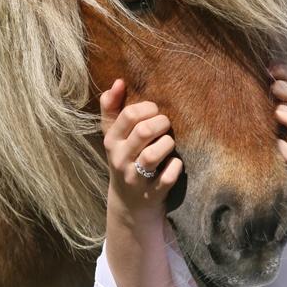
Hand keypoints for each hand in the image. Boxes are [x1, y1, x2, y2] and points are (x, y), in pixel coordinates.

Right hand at [100, 79, 183, 221]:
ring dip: (168, 144)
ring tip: (169, 143)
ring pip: (153, 155)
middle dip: (161, 123)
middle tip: (166, 125)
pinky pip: (168, 176)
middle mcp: (120, 159)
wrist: (129, 205)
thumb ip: (112, 108)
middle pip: (143, 132)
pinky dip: (175, 167)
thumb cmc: (125, 160)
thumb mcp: (113, 136)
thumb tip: (118, 81)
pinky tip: (174, 163)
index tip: (155, 111)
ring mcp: (135, 178)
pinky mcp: (152, 193)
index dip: (147, 108)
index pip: (127, 115)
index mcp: (111, 141)